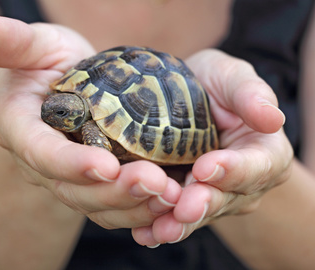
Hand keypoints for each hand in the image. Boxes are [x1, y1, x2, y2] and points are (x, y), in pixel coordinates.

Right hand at [0, 16, 181, 228]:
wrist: (66, 89)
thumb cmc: (50, 64)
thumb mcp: (37, 47)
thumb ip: (16, 44)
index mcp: (21, 129)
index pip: (41, 152)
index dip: (70, 164)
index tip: (107, 166)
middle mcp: (43, 162)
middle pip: (74, 190)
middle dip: (114, 191)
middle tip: (156, 183)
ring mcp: (69, 178)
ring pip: (98, 205)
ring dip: (134, 205)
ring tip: (171, 196)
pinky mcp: (93, 185)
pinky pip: (115, 206)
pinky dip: (141, 208)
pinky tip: (169, 200)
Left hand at [132, 49, 292, 246]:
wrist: (187, 95)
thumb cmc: (214, 83)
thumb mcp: (233, 78)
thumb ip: (251, 95)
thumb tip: (273, 119)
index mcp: (264, 152)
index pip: (257, 166)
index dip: (234, 170)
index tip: (206, 167)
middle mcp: (243, 181)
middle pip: (226, 197)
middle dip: (202, 204)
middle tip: (183, 209)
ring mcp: (214, 193)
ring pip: (198, 213)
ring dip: (178, 223)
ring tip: (160, 230)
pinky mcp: (186, 198)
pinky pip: (175, 215)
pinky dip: (158, 224)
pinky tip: (144, 233)